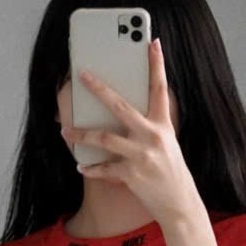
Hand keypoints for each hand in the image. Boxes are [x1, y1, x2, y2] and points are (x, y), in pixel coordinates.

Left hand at [64, 37, 203, 228]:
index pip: (160, 88)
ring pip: (104, 138)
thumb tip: (123, 111)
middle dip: (99, 89)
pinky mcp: (132, 175)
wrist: (180, 203)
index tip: (152, 42)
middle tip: (82, 75)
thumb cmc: (170, 171)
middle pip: (121, 106)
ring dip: (81, 135)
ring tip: (65, 132)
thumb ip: (149, 126)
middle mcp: (153, 136)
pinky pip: (104, 169)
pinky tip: (80, 165)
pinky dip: (90, 167)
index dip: (157, 64)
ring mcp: (142, 156)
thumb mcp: (166, 143)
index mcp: (164, 124)